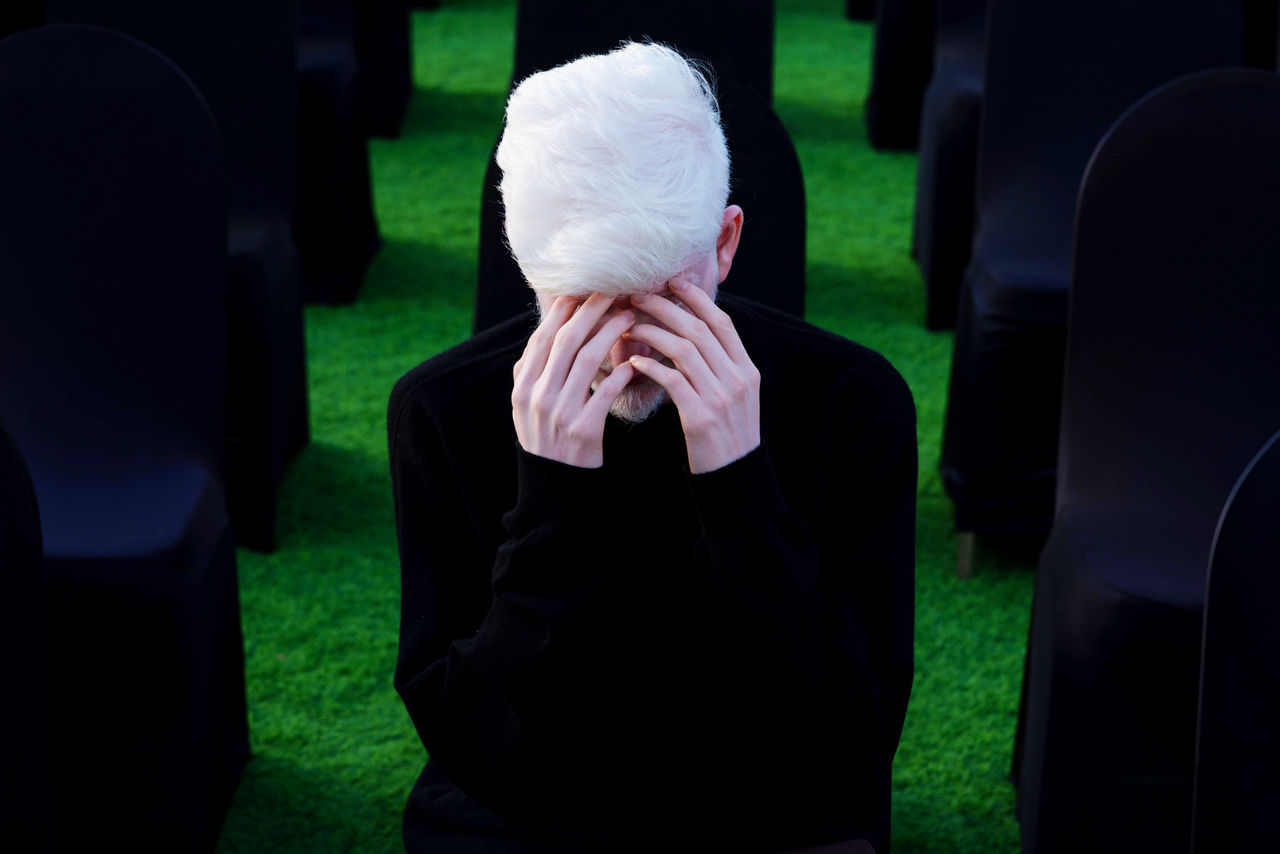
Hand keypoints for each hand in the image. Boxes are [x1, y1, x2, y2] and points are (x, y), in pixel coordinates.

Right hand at [511, 293, 636, 467]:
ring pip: (589, 360)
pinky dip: (621, 373)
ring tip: (629, 319)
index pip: (543, 338)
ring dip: (611, 334)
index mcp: (523, 387)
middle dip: (591, 312)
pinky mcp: (584, 430)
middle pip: (567, 341)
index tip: (582, 291)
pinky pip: (606, 392)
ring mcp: (561, 413)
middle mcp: (538, 396)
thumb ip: (529, 371)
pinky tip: (633, 362)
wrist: (554, 485)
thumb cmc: (545, 439)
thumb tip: (542, 333)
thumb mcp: (525, 407)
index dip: (562, 312)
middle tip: (613, 292)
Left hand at [625, 278, 760, 472]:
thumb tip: (694, 334)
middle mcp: (737, 379)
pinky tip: (633, 364)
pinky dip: (651, 368)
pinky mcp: (700, 417)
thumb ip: (721, 367)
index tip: (672, 282)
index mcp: (746, 370)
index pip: (722, 323)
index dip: (697, 300)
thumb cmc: (727, 435)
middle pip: (699, 330)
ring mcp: (720, 398)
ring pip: (683, 350)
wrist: (735, 477)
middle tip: (637, 297)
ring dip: (652, 334)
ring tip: (628, 327)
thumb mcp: (735, 396)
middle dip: (665, 308)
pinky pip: (672, 381)